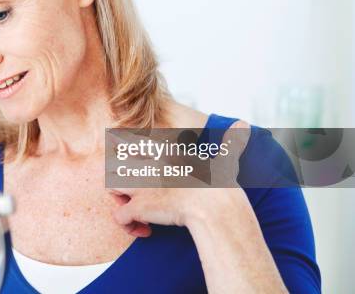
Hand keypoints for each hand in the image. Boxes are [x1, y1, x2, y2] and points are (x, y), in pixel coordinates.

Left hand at [108, 120, 250, 236]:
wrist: (215, 205)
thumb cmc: (221, 183)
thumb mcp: (224, 156)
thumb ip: (231, 141)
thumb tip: (244, 124)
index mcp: (161, 152)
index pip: (129, 140)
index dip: (125, 149)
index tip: (131, 159)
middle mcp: (146, 166)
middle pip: (113, 163)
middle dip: (120, 178)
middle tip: (134, 193)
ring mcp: (140, 186)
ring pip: (110, 187)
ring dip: (119, 200)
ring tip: (136, 211)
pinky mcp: (138, 207)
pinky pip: (119, 217)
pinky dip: (128, 226)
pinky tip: (145, 231)